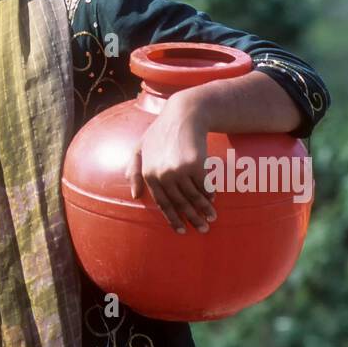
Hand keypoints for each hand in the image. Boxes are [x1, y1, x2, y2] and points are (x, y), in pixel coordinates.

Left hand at [126, 91, 217, 233]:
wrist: (184, 115)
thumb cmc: (161, 131)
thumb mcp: (140, 147)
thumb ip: (134, 169)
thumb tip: (134, 194)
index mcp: (148, 174)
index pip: (162, 203)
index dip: (173, 219)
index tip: (182, 231)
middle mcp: (162, 174)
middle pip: (180, 203)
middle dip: (193, 219)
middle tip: (203, 229)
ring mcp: (178, 170)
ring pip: (193, 196)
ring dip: (204, 210)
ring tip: (212, 218)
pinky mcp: (195, 164)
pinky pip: (204, 185)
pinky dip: (209, 194)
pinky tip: (213, 199)